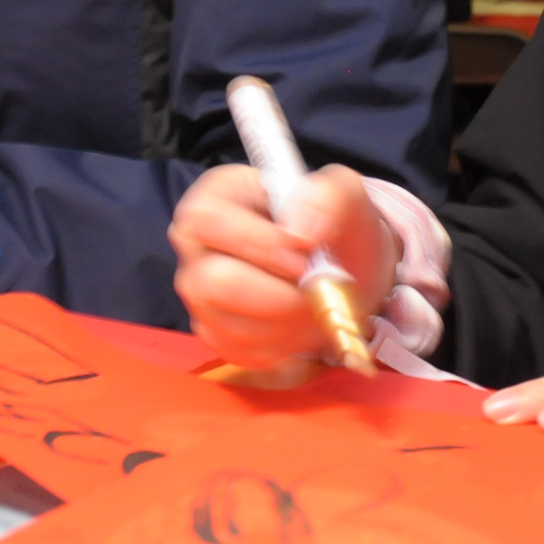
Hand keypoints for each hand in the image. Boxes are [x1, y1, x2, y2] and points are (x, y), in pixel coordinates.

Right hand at [170, 162, 396, 368]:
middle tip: (315, 283)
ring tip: (312, 296)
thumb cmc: (334, 223)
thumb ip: (326, 197)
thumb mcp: (344, 193)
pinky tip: (300, 318)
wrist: (346, 269)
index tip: (306, 250)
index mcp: (215, 197)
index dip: (254, 241)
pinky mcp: (217, 334)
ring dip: (286, 318)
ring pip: (230, 323)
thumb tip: (300, 228)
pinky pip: (243, 350)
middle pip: (209, 282)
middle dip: (274, 292)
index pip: (206, 220)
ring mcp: (201, 294)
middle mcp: (196, 246)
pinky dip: (284, 341)